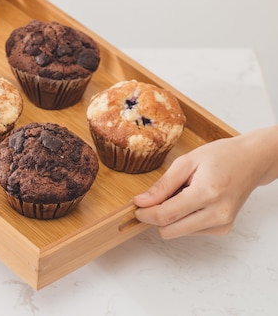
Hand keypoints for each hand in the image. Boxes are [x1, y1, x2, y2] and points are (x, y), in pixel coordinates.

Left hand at [133, 133, 268, 238]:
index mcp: (207, 193)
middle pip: (169, 230)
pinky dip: (184, 219)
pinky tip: (193, 201)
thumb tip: (141, 202)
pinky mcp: (223, 229)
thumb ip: (163, 185)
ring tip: (182, 195)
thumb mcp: (186, 162)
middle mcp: (217, 214)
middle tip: (156, 199)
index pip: (166, 215)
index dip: (145, 214)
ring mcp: (222, 224)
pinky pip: (190, 231)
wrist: (251, 161)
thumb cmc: (221, 156)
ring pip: (178, 232)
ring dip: (171, 217)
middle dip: (156, 217)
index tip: (136, 207)